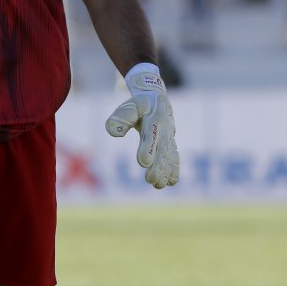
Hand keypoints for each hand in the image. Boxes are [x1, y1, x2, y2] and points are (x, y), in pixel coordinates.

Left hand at [106, 63, 179, 188]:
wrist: (158, 100)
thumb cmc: (140, 104)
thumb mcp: (130, 105)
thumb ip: (121, 116)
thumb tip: (112, 131)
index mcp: (154, 119)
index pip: (151, 135)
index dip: (148, 148)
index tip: (143, 162)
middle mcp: (164, 130)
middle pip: (162, 150)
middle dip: (158, 166)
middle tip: (150, 179)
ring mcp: (169, 138)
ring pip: (169, 156)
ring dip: (165, 171)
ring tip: (158, 185)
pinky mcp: (171, 144)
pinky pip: (174, 157)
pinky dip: (174, 169)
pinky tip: (171, 182)